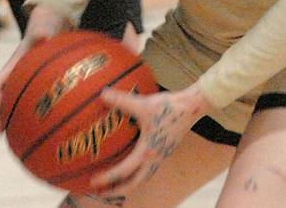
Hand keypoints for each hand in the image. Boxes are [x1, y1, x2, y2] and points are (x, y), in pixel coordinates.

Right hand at [0, 4, 70, 125]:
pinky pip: (30, 103)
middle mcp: (15, 76)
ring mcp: (24, 81)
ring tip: (18, 139)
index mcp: (13, 65)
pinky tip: (43, 129)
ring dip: (13, 117)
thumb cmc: (45, 27)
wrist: (52, 23)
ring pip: (14, 103)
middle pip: (1, 98)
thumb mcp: (43, 28)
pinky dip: (32, 116)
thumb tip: (43, 36)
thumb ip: (41, 32)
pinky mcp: (36, 86)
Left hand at [89, 84, 210, 194]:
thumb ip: (122, 100)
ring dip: (127, 184)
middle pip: (133, 184)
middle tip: (101, 193)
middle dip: (116, 191)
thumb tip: (102, 94)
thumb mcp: (143, 103)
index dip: (107, 178)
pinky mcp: (165, 151)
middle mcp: (154, 159)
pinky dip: (136, 174)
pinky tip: (131, 164)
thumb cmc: (168, 107)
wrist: (192, 107)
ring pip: (142, 178)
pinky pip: (148, 169)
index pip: (123, 171)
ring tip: (114, 184)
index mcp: (146, 152)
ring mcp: (161, 156)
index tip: (93, 181)